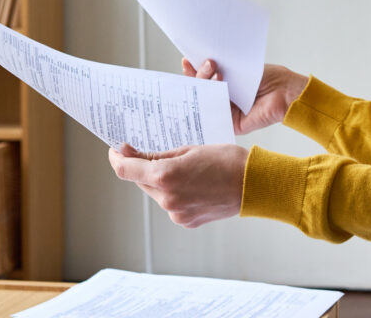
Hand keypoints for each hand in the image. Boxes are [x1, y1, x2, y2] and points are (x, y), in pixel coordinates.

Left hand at [108, 143, 248, 227]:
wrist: (254, 184)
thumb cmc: (227, 161)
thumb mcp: (190, 149)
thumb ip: (157, 155)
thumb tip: (130, 153)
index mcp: (165, 176)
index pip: (125, 169)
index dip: (117, 158)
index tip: (116, 149)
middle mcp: (167, 198)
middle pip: (140, 181)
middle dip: (142, 168)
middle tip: (152, 153)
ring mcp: (176, 213)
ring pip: (155, 193)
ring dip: (159, 181)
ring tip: (184, 168)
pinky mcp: (186, 221)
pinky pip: (170, 204)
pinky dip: (173, 192)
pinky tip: (192, 183)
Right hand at [183, 59, 307, 134]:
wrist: (285, 92)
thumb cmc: (269, 78)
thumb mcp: (240, 69)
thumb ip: (221, 68)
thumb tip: (201, 61)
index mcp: (227, 83)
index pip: (205, 77)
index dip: (194, 70)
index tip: (187, 60)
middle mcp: (225, 97)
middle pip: (201, 89)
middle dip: (198, 75)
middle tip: (208, 64)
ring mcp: (227, 110)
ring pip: (205, 100)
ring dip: (204, 85)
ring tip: (212, 72)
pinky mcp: (231, 122)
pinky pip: (214, 115)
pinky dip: (209, 102)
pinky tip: (210, 90)